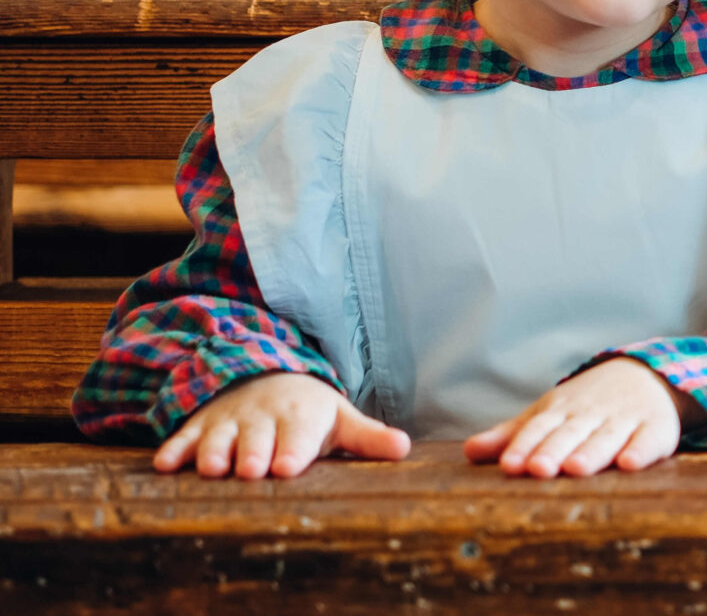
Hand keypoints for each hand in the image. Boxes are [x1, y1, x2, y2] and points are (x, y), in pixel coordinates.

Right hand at [155, 371, 409, 479]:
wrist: (265, 376)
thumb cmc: (308, 413)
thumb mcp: (340, 420)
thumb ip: (368, 438)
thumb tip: (404, 448)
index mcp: (301, 416)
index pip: (298, 435)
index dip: (293, 451)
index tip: (287, 467)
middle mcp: (263, 417)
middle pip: (256, 439)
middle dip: (253, 454)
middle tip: (251, 470)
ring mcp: (229, 421)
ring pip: (217, 439)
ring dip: (213, 452)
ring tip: (211, 468)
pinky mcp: (200, 427)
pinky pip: (183, 437)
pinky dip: (173, 449)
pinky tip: (163, 464)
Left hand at [462, 357, 694, 477]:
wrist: (646, 374)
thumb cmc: (587, 406)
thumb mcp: (549, 413)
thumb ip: (513, 435)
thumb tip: (468, 451)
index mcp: (562, 410)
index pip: (539, 428)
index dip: (524, 446)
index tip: (509, 466)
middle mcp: (591, 413)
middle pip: (570, 433)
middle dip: (554, 450)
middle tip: (539, 468)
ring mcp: (625, 419)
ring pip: (606, 436)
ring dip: (592, 451)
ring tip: (576, 468)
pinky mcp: (656, 427)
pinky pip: (649, 439)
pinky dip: (641, 450)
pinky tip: (630, 464)